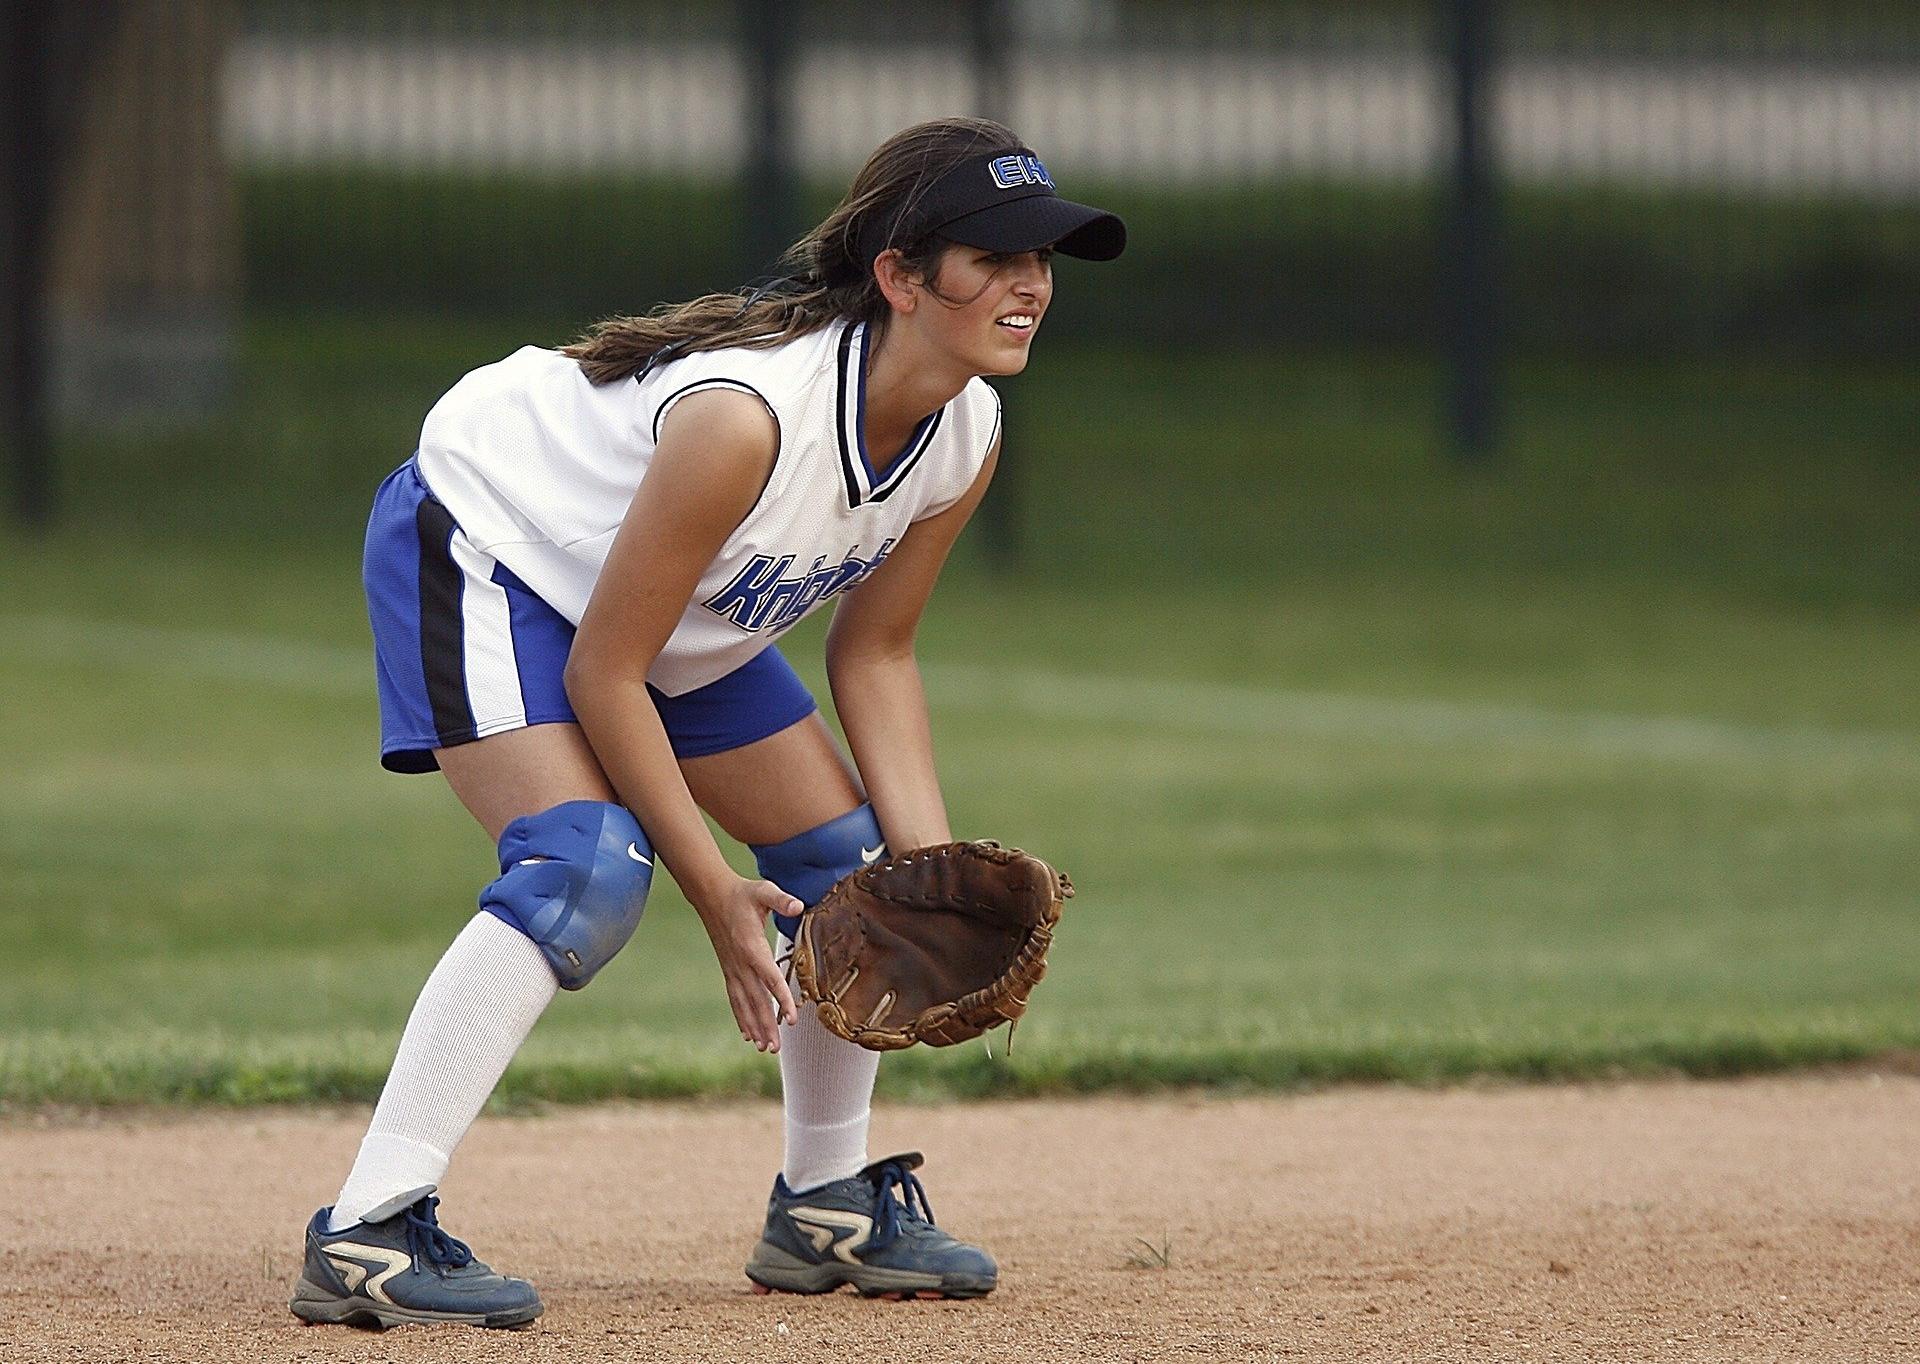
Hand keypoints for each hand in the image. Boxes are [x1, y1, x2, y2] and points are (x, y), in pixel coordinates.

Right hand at [696, 876, 801, 1051]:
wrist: (712, 895)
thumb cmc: (742, 894)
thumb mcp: (763, 891)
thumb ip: (781, 900)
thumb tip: (798, 906)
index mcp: (752, 947)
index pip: (769, 978)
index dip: (782, 999)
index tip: (792, 1019)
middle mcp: (740, 963)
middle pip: (756, 999)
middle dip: (766, 1024)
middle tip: (776, 1048)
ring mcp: (732, 969)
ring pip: (744, 1004)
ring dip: (754, 1026)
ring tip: (765, 1048)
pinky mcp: (729, 970)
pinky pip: (735, 998)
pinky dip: (741, 1017)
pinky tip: (748, 1034)